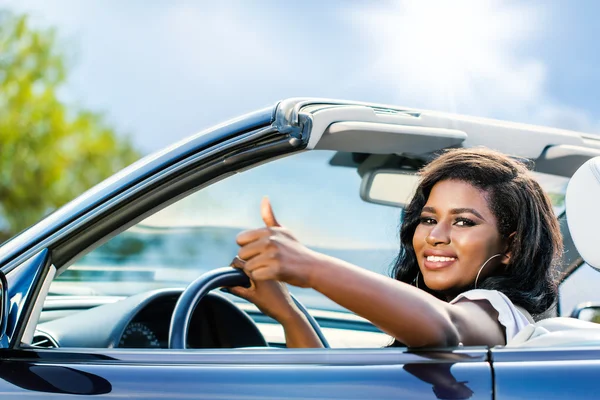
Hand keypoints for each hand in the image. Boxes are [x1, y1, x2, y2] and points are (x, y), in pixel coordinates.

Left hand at [228, 197, 309, 322]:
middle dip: (250, 260)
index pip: (240, 239)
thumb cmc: (295, 250)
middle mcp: (270, 240)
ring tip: (269, 268)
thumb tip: (264, 198)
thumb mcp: (283, 231)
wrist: (313, 267)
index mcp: (268, 231)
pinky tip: (271, 275)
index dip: (247, 247)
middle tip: (264, 262)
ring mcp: (273, 255)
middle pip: (242, 254)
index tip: (259, 251)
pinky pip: (255, 275)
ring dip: (255, 270)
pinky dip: (261, 278)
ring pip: (247, 266)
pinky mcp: (276, 269)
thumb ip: (269, 217)